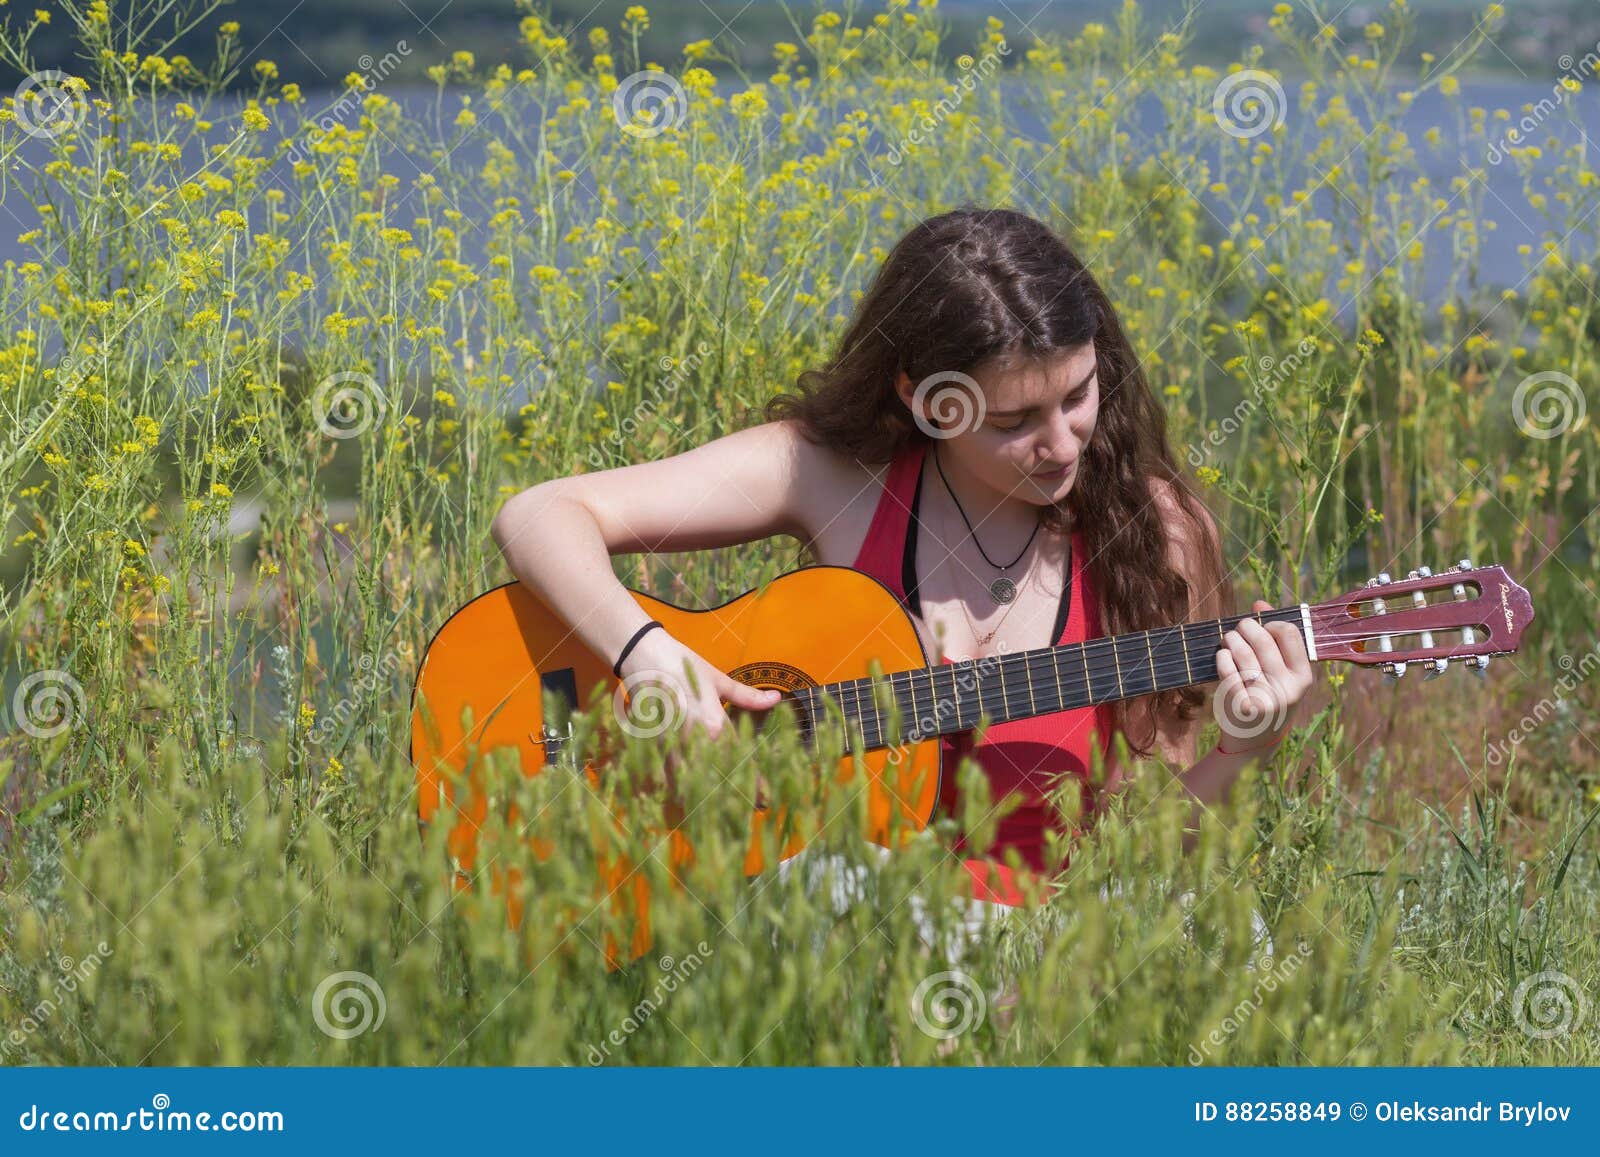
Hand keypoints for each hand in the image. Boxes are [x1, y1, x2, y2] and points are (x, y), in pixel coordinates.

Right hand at [614, 628, 782, 801]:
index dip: (754, 783)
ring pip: (691, 783)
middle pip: (718, 779)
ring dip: (707, 796)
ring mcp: (671, 746)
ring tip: (721, 810)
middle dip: (734, 796)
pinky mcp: (653, 747)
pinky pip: (669, 777)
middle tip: (747, 808)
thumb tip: (775, 699)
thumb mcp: (717, 680)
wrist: (641, 656)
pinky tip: (690, 796)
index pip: (740, 761)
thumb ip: (747, 697)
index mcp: (715, 724)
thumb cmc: (683, 665)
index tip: (765, 799)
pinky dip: (680, 787)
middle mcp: (694, 741)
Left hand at [1212, 598, 1314, 755]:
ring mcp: (1265, 699)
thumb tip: (1259, 602)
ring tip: (1228, 639)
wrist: (1254, 741)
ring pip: (1243, 653)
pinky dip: (1222, 658)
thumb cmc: (1268, 696)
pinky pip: (1228, 671)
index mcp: (1303, 677)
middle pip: (1264, 640)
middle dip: (1246, 627)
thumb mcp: (1280, 673)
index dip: (1271, 622)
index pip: (1289, 633)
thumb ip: (1275, 639)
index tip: (1261, 625)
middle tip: (1238, 628)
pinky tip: (1221, 656)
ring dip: (1231, 639)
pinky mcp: (1242, 707)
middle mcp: (1288, 689)